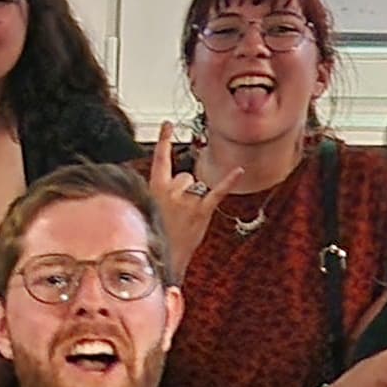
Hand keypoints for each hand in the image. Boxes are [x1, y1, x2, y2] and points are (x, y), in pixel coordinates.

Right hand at [146, 124, 220, 274]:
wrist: (161, 262)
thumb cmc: (157, 238)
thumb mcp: (148, 212)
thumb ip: (160, 195)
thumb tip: (173, 185)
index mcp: (154, 190)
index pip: (160, 159)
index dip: (164, 140)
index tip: (168, 124)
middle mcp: (171, 191)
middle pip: (185, 175)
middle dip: (184, 190)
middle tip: (177, 212)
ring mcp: (187, 201)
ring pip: (197, 184)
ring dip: (195, 198)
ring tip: (186, 218)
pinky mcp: (203, 211)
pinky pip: (217, 192)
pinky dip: (229, 181)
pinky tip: (239, 170)